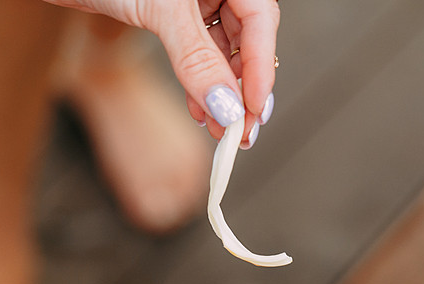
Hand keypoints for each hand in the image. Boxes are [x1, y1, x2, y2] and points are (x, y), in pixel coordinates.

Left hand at [43, 0, 279, 145]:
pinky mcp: (174, 15)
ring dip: (221, 94)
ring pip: (222, 52)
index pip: (261, 20)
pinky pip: (198, 53)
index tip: (253, 110)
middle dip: (243, 88)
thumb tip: (225, 106)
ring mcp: (196, 0)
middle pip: (247, 40)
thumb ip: (196, 58)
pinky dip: (199, 83)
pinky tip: (199, 110)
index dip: (260, 68)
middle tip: (241, 130)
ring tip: (219, 128)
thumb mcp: (162, 10)